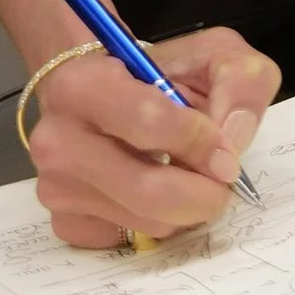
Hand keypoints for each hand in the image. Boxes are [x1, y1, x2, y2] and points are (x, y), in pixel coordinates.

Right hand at [26, 27, 279, 249]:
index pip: (148, 122)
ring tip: (190, 178)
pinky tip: (158, 192)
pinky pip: (131, 239)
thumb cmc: (156, 74)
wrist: (101, 93)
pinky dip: (160, 222)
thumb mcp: (211, 54)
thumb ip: (239, 82)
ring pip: (146, 222)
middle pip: (147, 190)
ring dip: (185, 209)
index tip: (227, 153)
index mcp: (82, 85)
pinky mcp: (66, 223)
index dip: (201, 142)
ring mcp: (56, 188)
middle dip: (203, 193)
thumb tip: (233, 140)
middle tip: (222, 182)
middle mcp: (57, 140)